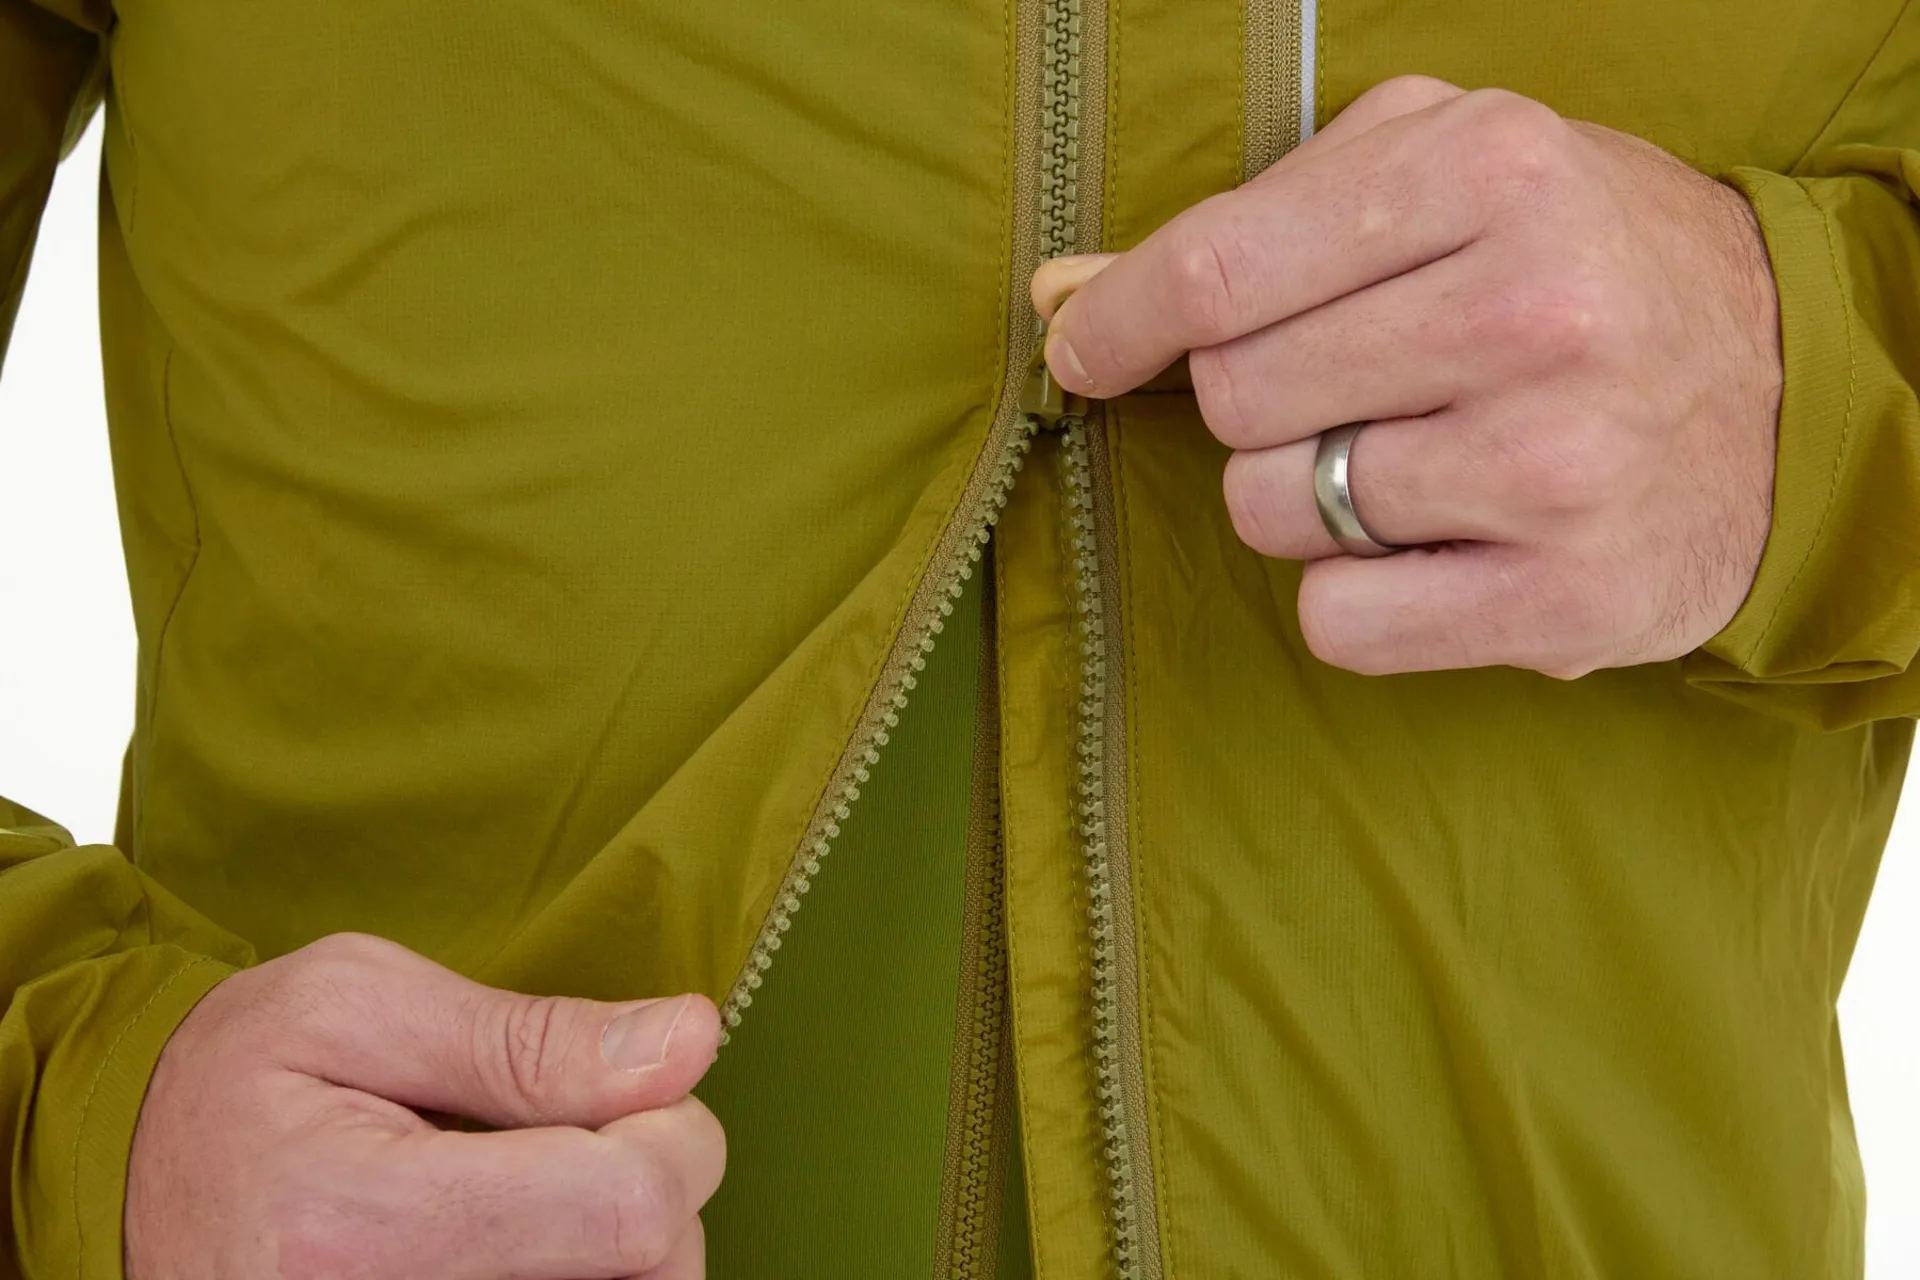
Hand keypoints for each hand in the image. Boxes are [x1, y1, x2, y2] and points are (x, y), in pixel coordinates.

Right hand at [125, 934, 724, 1279]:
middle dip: (651, 1183)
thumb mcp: (356, 1003)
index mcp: (360, 1230)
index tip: (634, 1084)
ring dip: (621, 1236)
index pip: (632, 1210)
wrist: (122, 1186)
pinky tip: (529, 1232)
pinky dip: (585, 1265)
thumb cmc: (232, 1080)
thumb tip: (689, 1042)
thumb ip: (532, 1038)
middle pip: (653, 1274)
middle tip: (565, 1129)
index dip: (672, 1132)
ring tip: (531, 1181)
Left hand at [1034, 76, 1782, 678]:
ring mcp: (1556, 466)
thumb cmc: (1578, 261)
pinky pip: (1337, 622)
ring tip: (1407, 459)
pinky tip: (1431, 545)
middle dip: (1254, 402)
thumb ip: (1262, 215)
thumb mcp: (1448, 166)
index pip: (1219, 273)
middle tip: (1342, 386)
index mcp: (1492, 172)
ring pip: (1271, 511)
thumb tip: (1068, 297)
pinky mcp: (1568, 598)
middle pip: (1235, 398)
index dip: (1120, 321)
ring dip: (1300, 495)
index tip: (1083, 346)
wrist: (1786, 387)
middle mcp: (1533, 313)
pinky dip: (1350, 592)